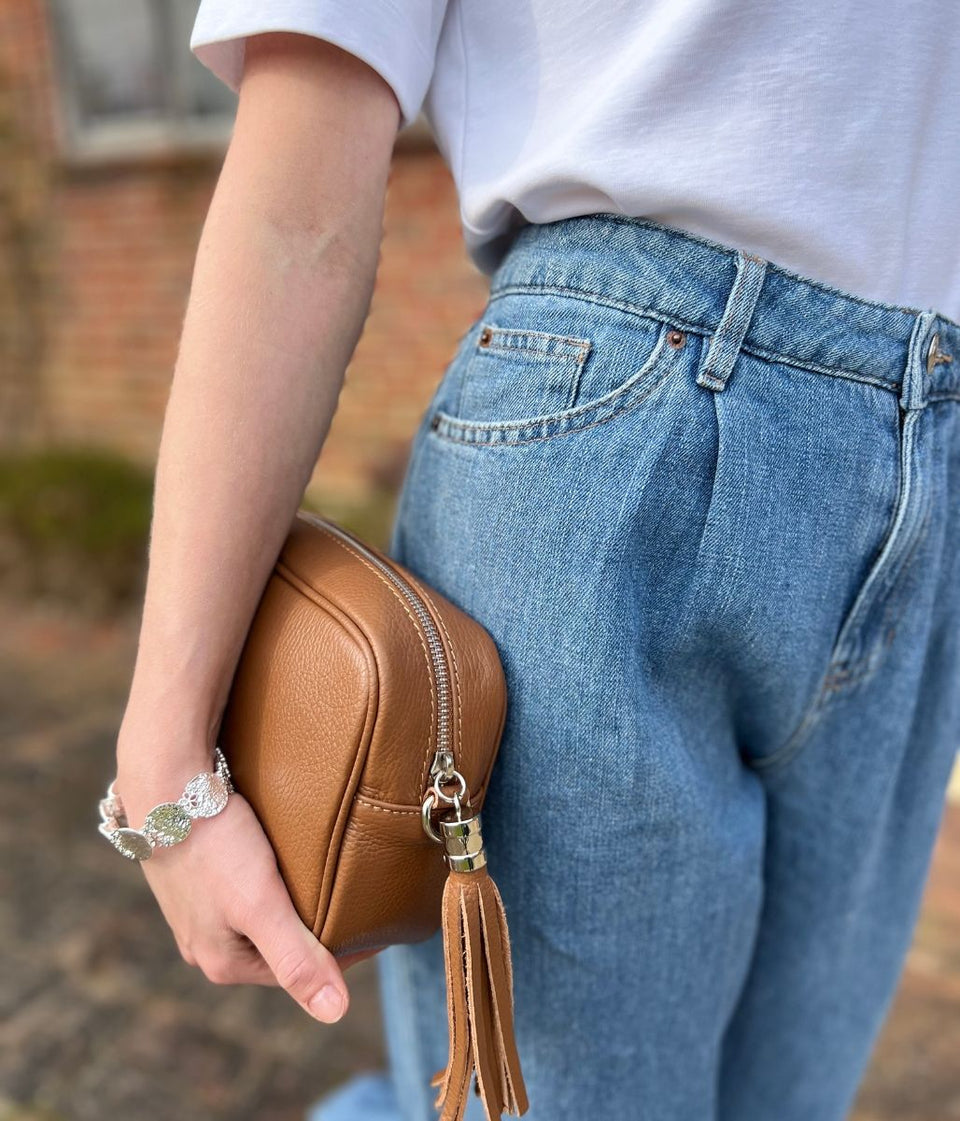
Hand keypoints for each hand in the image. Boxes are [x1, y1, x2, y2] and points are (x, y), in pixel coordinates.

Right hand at [114, 769, 359, 1023]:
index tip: (375, 929)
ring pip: (259, 915)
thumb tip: (335, 1012)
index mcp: (223, 964)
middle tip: (353, 903)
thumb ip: (297, 958)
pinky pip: (241, 888)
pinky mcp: (194, 874)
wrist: (165, 787)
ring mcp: (196, 909)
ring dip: (291, 904)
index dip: (342, 952)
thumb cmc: (215, 846)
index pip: (299, 970)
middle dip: (314, 929)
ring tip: (323, 881)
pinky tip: (280, 861)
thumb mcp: (261, 905)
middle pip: (278, 944)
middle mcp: (205, 943)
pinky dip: (267, 881)